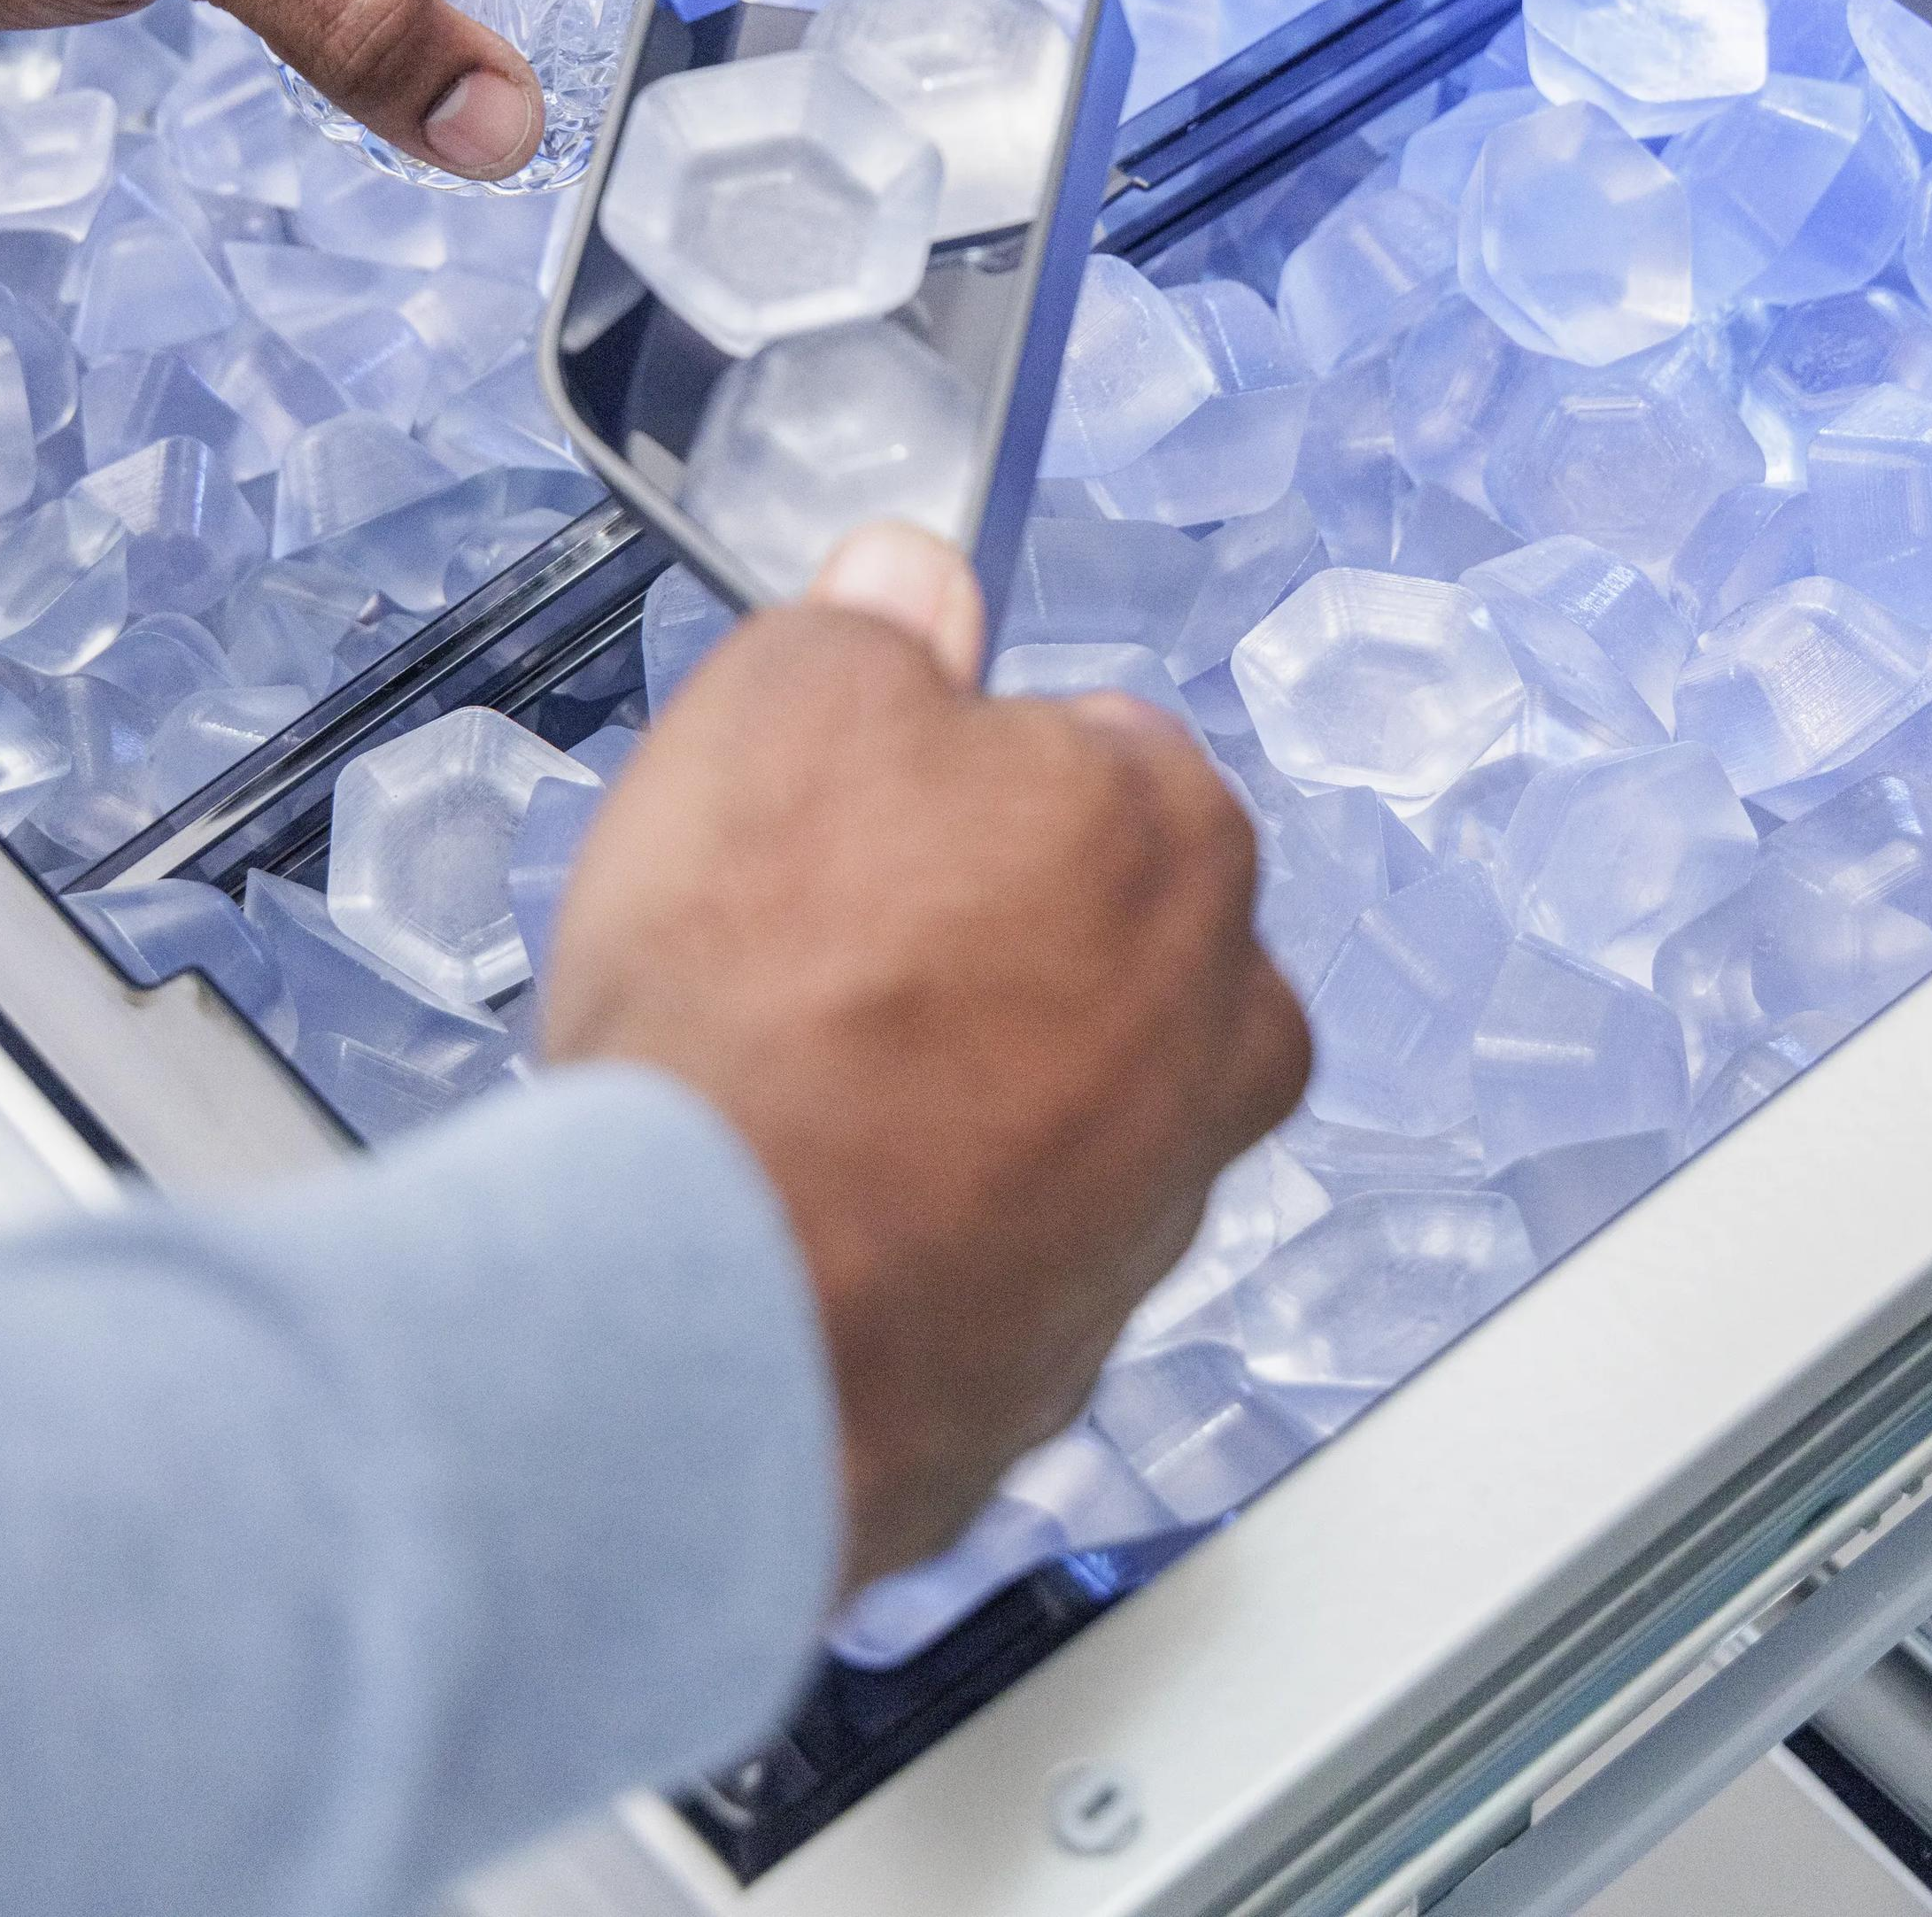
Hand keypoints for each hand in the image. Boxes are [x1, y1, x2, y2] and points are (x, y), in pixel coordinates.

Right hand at [543, 524, 1309, 1588]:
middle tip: (816, 939)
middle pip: (1088, 926)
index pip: (1088, 749)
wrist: (714, 1310)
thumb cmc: (761, 1002)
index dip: (950, 765)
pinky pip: (993, 1243)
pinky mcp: (1069, 1351)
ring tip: (794, 1082)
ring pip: (1052, 1094)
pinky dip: (920, 1224)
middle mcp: (1218, 1030)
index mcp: (1182, 839)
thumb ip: (872, 621)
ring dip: (951, 1082)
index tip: (866, 797)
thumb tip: (905, 582)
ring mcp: (1154, 1207)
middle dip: (974, 923)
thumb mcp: (784, 695)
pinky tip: (805, 1200)